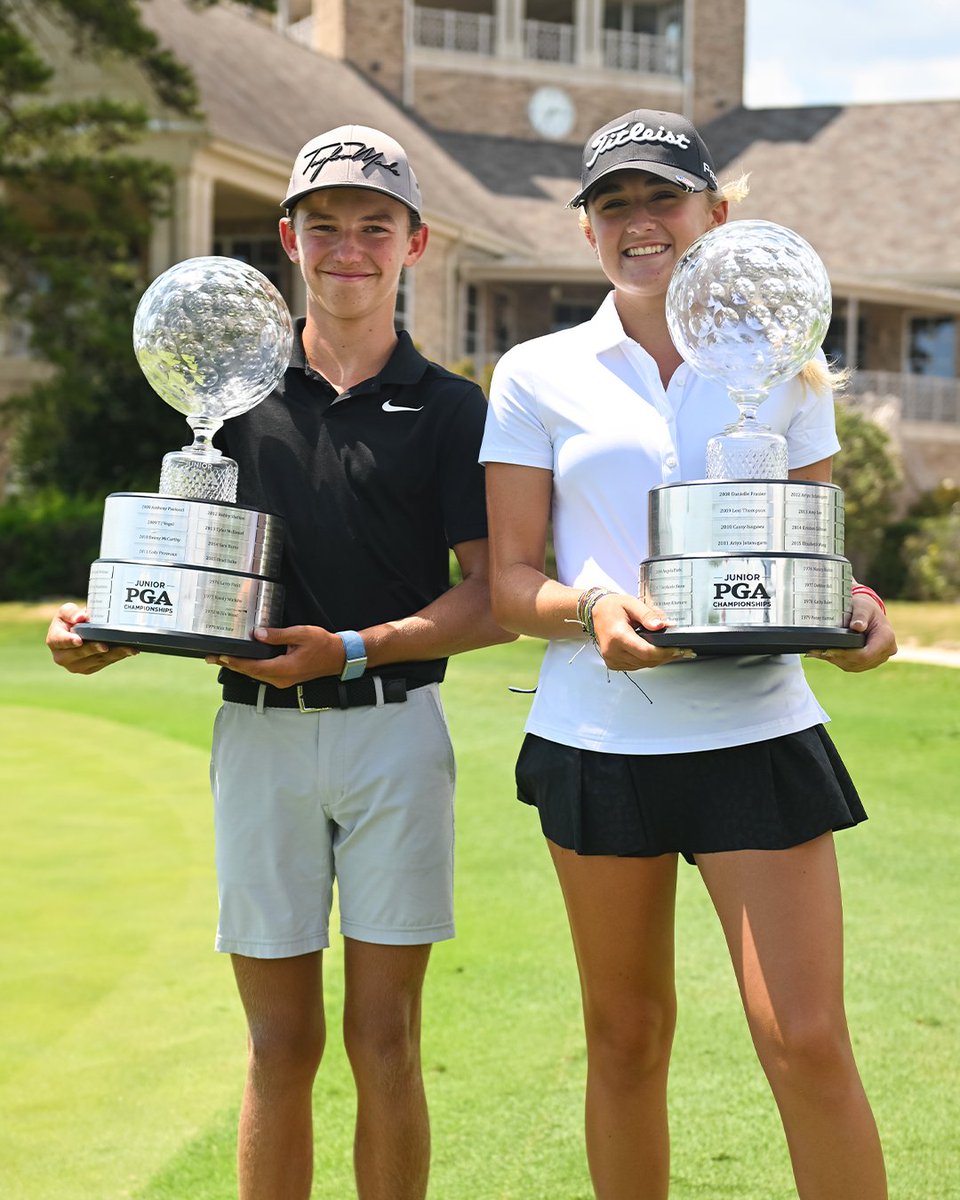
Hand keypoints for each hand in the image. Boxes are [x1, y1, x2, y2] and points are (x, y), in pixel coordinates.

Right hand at [45, 602, 137, 674]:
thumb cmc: (70, 619)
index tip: (79, 640)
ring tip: (127, 648)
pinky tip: (130, 651)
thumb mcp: (66, 611)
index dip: (69, 641)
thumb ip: (71, 612)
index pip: (60, 641)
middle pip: (79, 654)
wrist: (77, 631)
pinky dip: (118, 656)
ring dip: (113, 654)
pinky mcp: (89, 669)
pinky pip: (105, 663)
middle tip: (106, 646)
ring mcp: (76, 665)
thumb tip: (81, 617)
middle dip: (93, 650)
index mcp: (54, 641)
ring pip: (95, 660)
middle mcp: (62, 657)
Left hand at [206, 624, 345, 687]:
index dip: (235, 662)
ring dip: (238, 667)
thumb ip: (278, 635)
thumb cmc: (323, 645)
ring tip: (221, 658)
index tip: (220, 656)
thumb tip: (258, 634)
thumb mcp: (301, 634)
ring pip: (255, 675)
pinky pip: (262, 674)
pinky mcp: (284, 678)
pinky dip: (249, 668)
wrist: (338, 657)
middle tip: (211, 657)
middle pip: (250, 673)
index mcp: (285, 668)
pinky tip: (242, 661)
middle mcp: (281, 678)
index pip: (254, 667)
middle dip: (230, 665)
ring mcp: (283, 680)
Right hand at [591, 593, 695, 670]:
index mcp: (617, 635)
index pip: (646, 652)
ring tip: (672, 650)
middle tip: (683, 650)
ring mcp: (611, 659)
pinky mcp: (613, 663)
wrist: (596, 612)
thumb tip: (663, 625)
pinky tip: (655, 652)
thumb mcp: (632, 603)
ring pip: (643, 665)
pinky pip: (636, 666)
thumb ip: (648, 614)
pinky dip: (647, 661)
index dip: (665, 653)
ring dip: (658, 659)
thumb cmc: (613, 607)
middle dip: (666, 656)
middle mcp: (612, 651)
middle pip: (646, 661)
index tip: (680, 649)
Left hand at [807, 593, 897, 672]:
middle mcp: (886, 651)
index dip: (847, 654)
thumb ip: (860, 615)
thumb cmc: (865, 607)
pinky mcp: (869, 661)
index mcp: (886, 638)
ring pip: (854, 666)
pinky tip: (824, 654)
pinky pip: (853, 665)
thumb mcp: (862, 606)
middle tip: (818, 651)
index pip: (866, 654)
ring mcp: (878, 658)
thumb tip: (857, 626)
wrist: (869, 612)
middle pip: (859, 662)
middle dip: (837, 657)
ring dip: (835, 661)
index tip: (829, 650)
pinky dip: (838, 661)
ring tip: (818, 652)